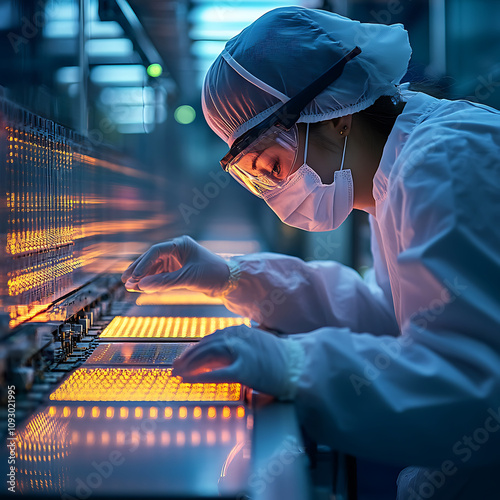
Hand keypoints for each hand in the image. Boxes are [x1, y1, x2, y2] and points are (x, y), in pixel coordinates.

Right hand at [121, 235, 229, 295]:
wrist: (229, 282)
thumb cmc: (212, 274)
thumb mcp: (188, 278)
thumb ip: (164, 282)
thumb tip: (141, 285)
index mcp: (180, 244)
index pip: (156, 252)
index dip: (143, 264)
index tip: (134, 277)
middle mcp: (177, 250)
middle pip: (152, 258)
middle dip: (139, 270)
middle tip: (124, 280)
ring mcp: (177, 260)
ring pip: (155, 267)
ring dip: (144, 277)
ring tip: (130, 287)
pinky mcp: (178, 270)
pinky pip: (161, 275)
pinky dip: (152, 281)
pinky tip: (142, 288)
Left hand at [172, 325, 302, 399]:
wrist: (301, 364)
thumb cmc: (282, 358)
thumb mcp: (258, 343)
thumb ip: (240, 345)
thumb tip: (221, 353)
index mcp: (242, 331)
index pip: (212, 337)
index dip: (196, 347)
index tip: (186, 355)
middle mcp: (239, 337)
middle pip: (206, 344)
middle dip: (189, 355)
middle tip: (176, 365)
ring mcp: (242, 352)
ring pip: (208, 356)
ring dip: (190, 364)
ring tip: (178, 373)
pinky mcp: (245, 370)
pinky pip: (217, 374)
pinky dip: (200, 376)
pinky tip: (189, 380)